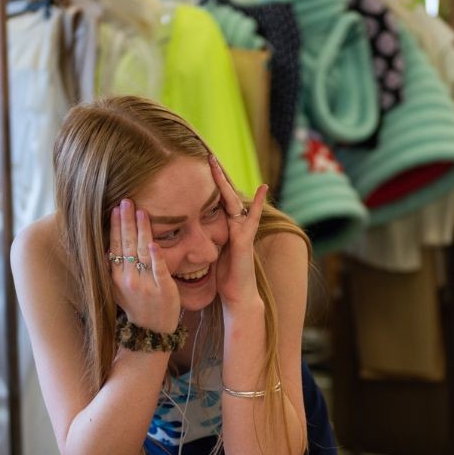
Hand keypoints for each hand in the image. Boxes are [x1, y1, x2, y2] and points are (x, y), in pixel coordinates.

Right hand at [109, 198, 179, 332]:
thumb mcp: (119, 287)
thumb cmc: (137, 304)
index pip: (114, 246)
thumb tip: (109, 243)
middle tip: (126, 200)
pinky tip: (154, 243)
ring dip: (142, 230)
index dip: (115, 227)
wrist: (152, 330)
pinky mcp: (163, 290)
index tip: (115, 208)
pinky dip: (156, 256)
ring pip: (142, 252)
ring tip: (140, 211)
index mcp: (116, 277)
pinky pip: (159, 270)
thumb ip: (114, 267)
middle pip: (126, 245)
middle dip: (126, 221)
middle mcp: (128, 279)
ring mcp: (145, 284)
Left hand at [210, 155, 267, 310]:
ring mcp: (242, 232)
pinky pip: (251, 218)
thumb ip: (206, 241)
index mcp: (225, 230)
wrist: (237, 297)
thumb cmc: (224, 279)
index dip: (210, 187)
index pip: (217, 203)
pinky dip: (258, 203)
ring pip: (234, 202)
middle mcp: (235, 227)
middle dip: (217, 177)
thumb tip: (190, 232)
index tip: (201, 169)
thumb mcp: (210, 255)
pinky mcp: (244, 241)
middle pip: (226, 197)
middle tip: (208, 157)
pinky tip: (263, 188)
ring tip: (218, 164)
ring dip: (226, 183)